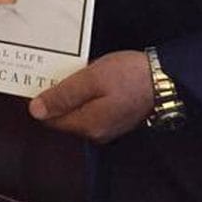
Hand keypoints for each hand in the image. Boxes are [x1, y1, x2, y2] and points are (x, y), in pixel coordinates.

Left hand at [28, 51, 152, 142]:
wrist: (166, 79)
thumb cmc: (129, 76)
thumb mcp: (92, 79)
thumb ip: (63, 95)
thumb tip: (35, 111)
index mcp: (87, 125)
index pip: (50, 119)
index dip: (41, 98)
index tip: (38, 76)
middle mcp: (95, 132)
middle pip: (63, 116)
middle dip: (56, 94)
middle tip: (54, 68)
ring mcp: (107, 127)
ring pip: (77, 110)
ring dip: (70, 92)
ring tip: (71, 69)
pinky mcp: (115, 117)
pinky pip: (90, 107)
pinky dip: (85, 93)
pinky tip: (89, 77)